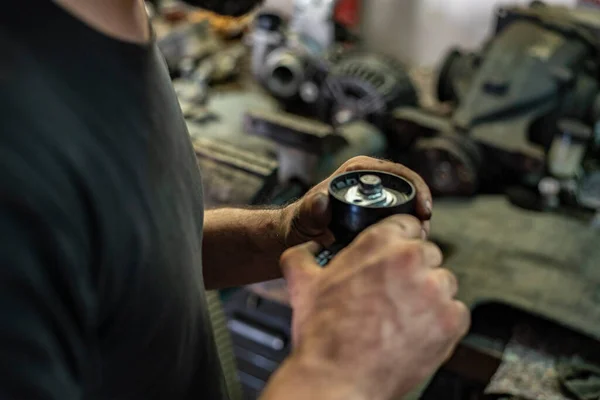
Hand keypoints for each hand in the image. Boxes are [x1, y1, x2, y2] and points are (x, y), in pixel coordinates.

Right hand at [278, 215, 469, 399]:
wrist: (338, 378)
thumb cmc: (323, 333)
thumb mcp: (303, 284)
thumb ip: (302, 256)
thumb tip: (307, 250)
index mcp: (379, 242)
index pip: (407, 223)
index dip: (400, 241)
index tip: (396, 258)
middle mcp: (410, 259)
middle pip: (427, 253)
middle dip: (414, 270)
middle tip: (394, 294)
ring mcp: (434, 289)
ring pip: (444, 282)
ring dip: (429, 295)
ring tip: (404, 317)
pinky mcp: (451, 320)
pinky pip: (457, 312)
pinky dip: (442, 322)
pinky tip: (416, 332)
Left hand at [281, 156, 432, 247]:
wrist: (295, 239)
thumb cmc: (299, 224)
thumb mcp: (304, 217)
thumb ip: (310, 210)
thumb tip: (321, 201)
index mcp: (357, 171)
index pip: (398, 173)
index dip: (417, 189)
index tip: (423, 212)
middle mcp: (368, 180)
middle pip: (408, 190)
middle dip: (420, 211)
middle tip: (422, 234)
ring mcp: (374, 199)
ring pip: (407, 207)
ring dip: (416, 224)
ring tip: (416, 243)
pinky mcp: (376, 216)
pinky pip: (399, 221)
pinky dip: (407, 233)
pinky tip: (407, 248)